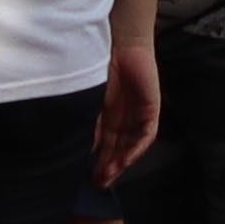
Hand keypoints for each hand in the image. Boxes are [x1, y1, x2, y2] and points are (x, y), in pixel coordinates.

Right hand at [88, 31, 162, 185]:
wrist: (119, 39)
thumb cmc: (97, 62)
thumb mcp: (87, 97)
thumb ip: (84, 119)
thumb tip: (73, 144)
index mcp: (106, 111)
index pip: (102, 142)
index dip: (95, 159)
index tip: (86, 176)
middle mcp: (122, 114)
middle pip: (116, 147)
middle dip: (107, 167)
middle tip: (97, 184)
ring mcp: (137, 111)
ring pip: (130, 144)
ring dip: (120, 162)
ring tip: (108, 176)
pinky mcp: (151, 108)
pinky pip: (146, 134)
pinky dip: (136, 148)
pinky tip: (126, 159)